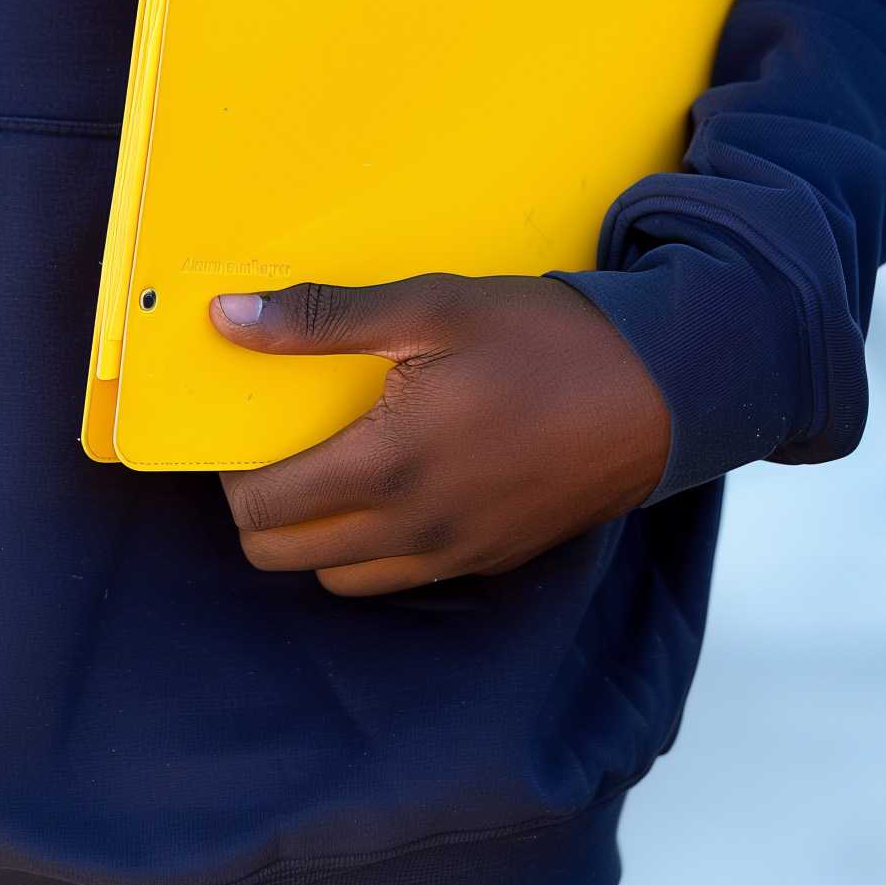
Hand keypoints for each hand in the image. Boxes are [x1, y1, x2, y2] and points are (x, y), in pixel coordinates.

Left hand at [211, 274, 670, 596]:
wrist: (659, 391)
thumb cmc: (544, 340)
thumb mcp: (431, 306)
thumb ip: (322, 318)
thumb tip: (226, 318)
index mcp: (386, 467)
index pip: (263, 509)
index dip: (232, 476)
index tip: (241, 432)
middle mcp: (413, 530)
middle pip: (286, 557)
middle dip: (260, 512)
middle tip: (274, 453)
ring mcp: (453, 554)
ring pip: (341, 578)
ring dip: (314, 538)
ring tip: (327, 472)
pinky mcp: (488, 560)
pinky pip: (399, 578)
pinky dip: (370, 550)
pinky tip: (388, 489)